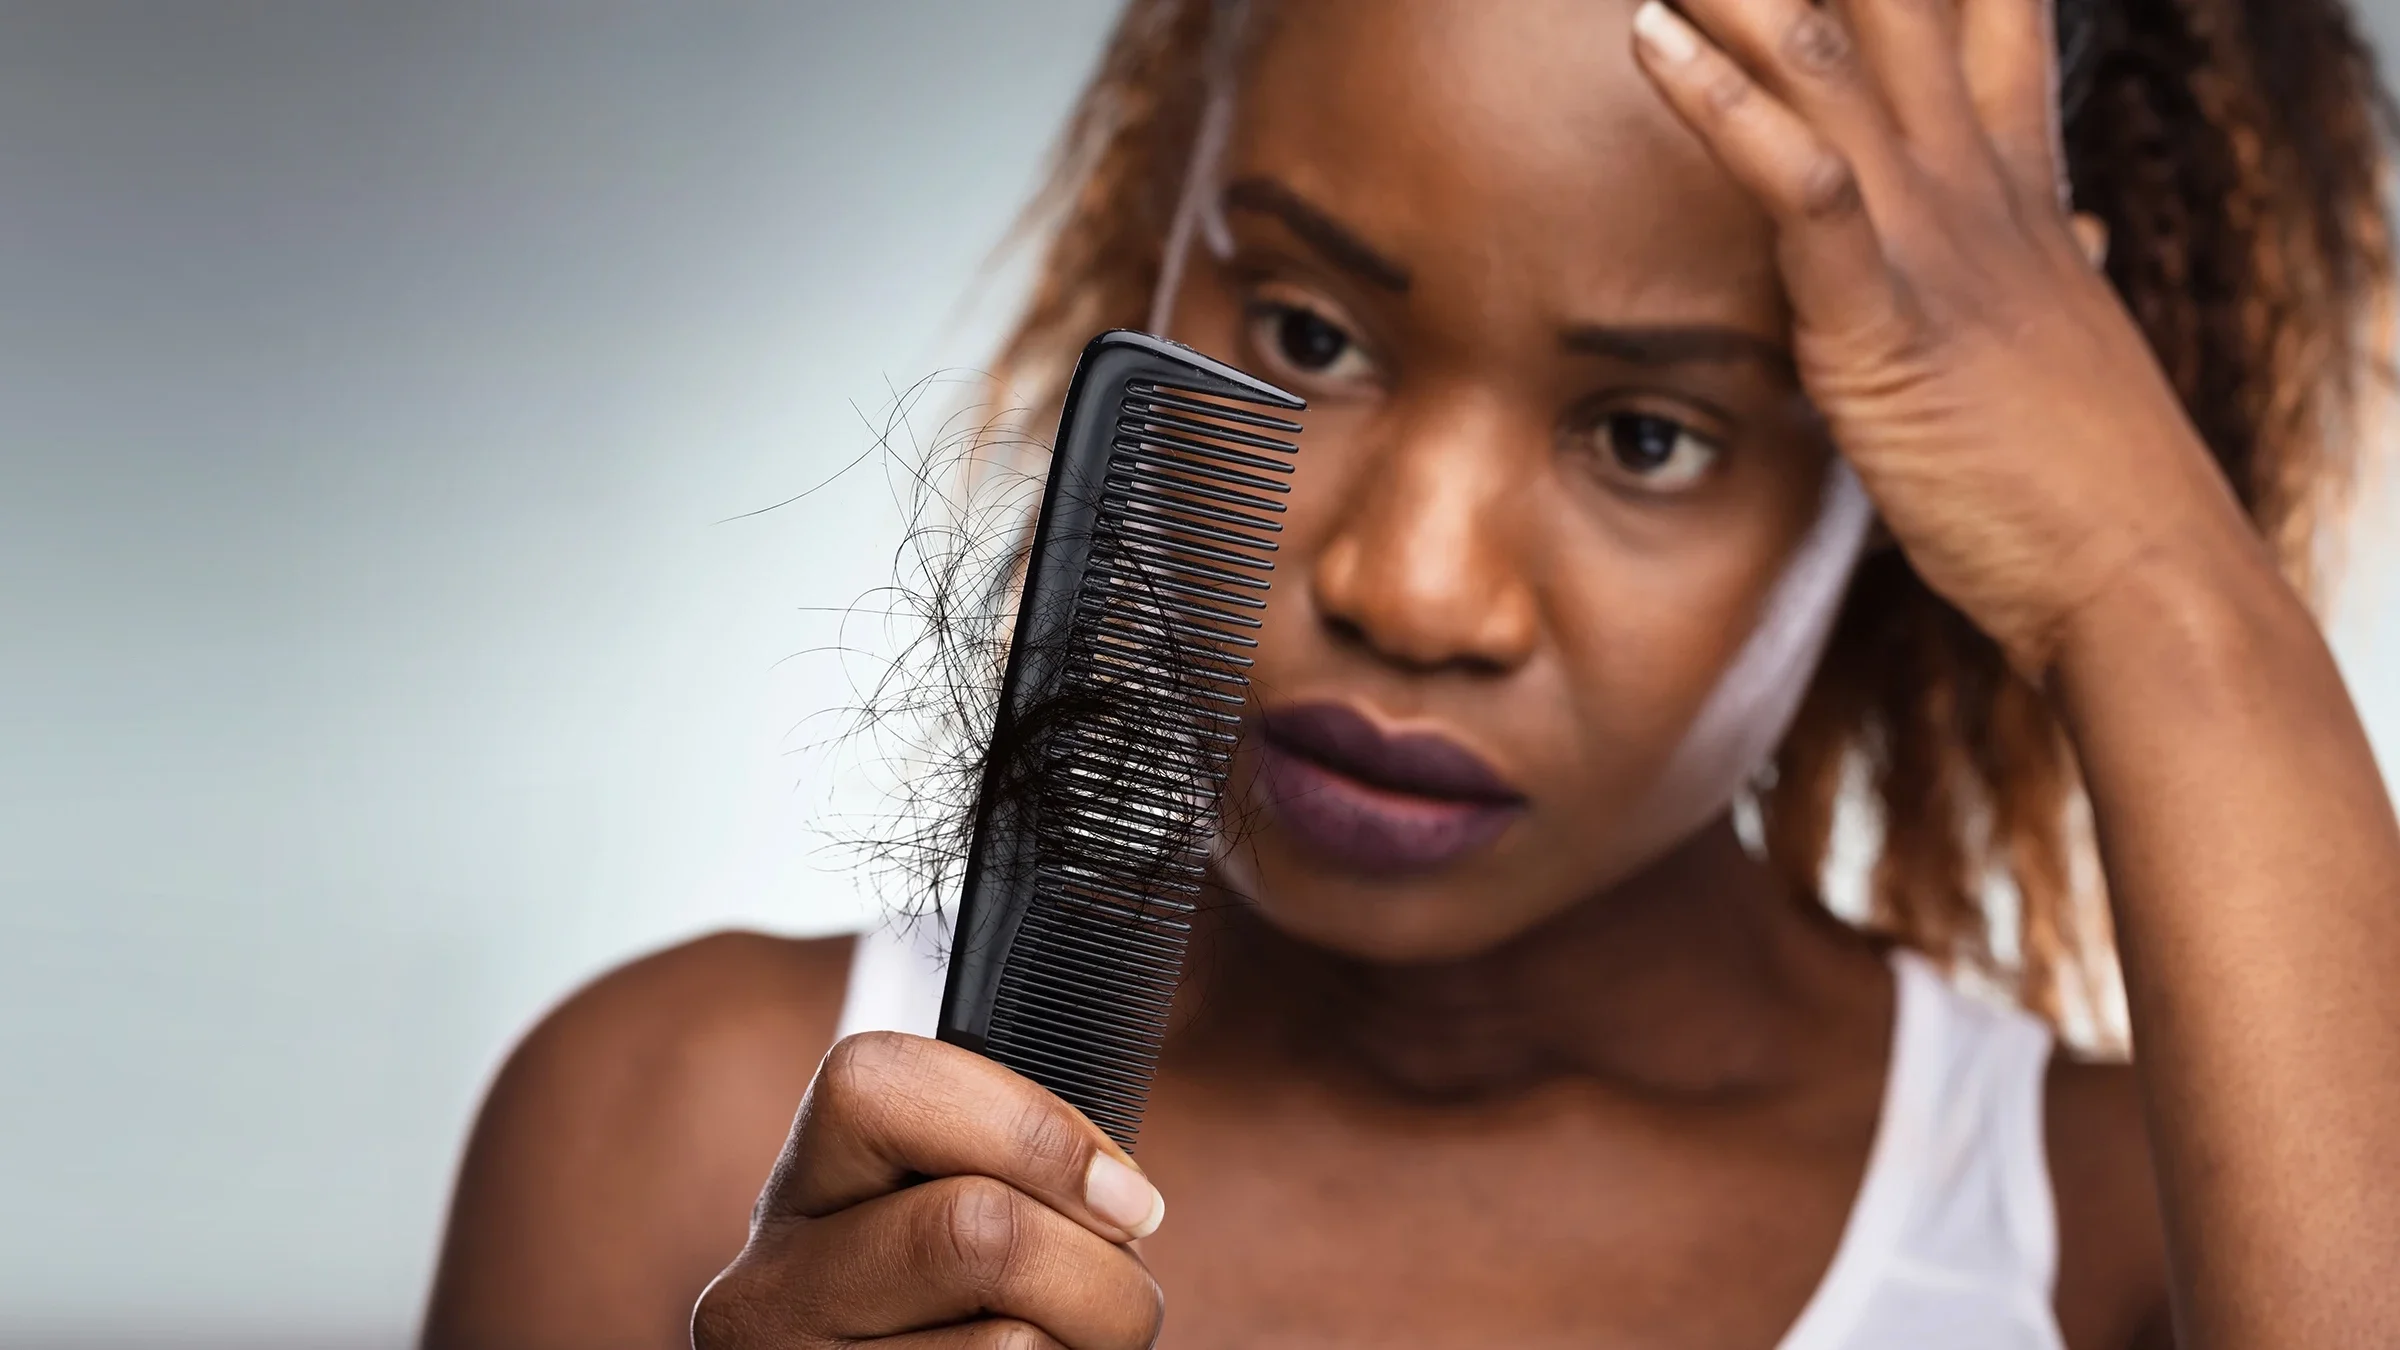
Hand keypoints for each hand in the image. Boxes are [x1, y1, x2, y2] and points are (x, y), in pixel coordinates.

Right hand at [692, 1032, 1166, 1349]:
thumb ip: (1007, 1165)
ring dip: (1091, 1339)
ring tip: (1079, 1341)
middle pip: (973, 1228)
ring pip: (1012, 1343)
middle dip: (1099, 1265)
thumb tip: (1121, 1197)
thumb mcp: (951, 1204)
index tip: (1126, 1196)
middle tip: (1129, 1295)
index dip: (1033, 1129)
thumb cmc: (960, 1301)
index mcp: (804, 1187)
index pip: (884, 1087)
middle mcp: (770, 1286)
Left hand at [1629, 0, 2267, 677]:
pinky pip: (1800, 185)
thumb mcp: (2062, 342)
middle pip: (1892, 11)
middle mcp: (1978, 188)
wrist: (2138, 577)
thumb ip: (2048, 266)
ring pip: (1827, 66)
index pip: (1981, 21)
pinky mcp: (1885, 320)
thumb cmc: (2082, 478)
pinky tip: (1649, 39)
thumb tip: (2075, 227)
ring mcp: (1935, 244)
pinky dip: (1718, 107)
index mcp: (2015, 190)